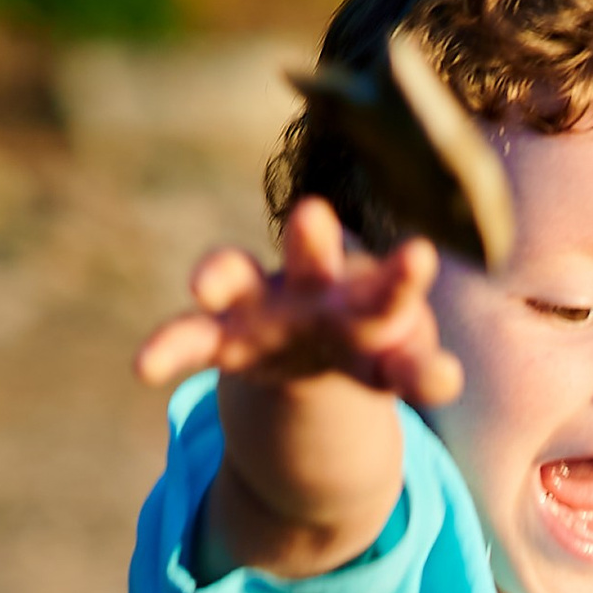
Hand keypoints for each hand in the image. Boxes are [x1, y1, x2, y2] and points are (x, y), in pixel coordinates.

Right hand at [132, 196, 462, 406]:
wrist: (315, 350)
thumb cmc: (366, 344)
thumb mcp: (396, 363)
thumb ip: (420, 370)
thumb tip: (448, 377)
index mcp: (364, 295)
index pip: (388, 287)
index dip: (402, 277)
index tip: (420, 254)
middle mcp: (309, 287)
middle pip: (312, 258)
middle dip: (311, 239)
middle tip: (313, 216)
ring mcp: (261, 305)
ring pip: (237, 276)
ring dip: (220, 273)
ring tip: (203, 284)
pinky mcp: (222, 334)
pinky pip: (189, 337)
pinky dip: (169, 348)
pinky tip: (144, 366)